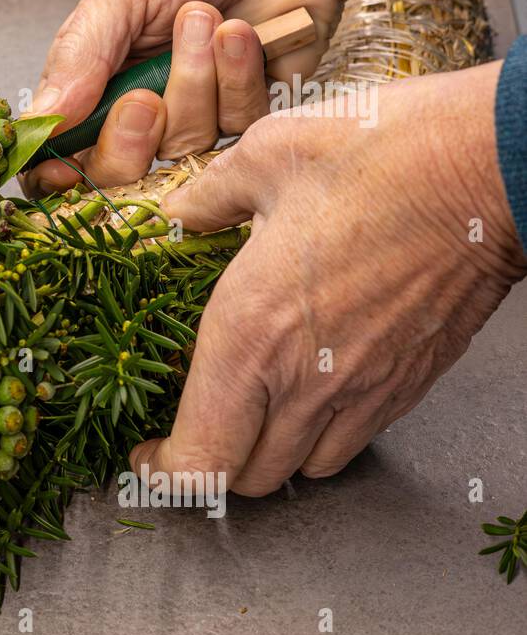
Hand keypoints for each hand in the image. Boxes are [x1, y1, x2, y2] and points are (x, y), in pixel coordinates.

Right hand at [21, 0, 352, 195]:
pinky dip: (238, 74)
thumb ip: (79, 54)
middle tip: (143, 98)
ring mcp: (203, 114)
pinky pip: (239, 126)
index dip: (59, 172)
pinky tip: (244, 31)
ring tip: (204, 16)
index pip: (65, 151)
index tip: (61, 171)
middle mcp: (147, 108)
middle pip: (121, 170)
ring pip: (184, 143)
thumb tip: (40, 119)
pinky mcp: (256, 111)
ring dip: (193, 79)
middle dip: (128, 140)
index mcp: (99, 80)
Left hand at [130, 63, 525, 494]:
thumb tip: (178, 213)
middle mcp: (304, 380)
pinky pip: (356, 439)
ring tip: (250, 414)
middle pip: (246, 479)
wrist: (489, 166)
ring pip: (305, 469)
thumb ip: (207, 197)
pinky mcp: (410, 382)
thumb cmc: (380, 155)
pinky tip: (310, 389)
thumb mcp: (264, 156)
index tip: (144, 453)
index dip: (162, 471)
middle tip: (189, 430)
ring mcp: (364, 389)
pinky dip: (322, 435)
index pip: (199, 459)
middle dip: (208, 466)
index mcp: (249, 335)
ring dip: (269, 454)